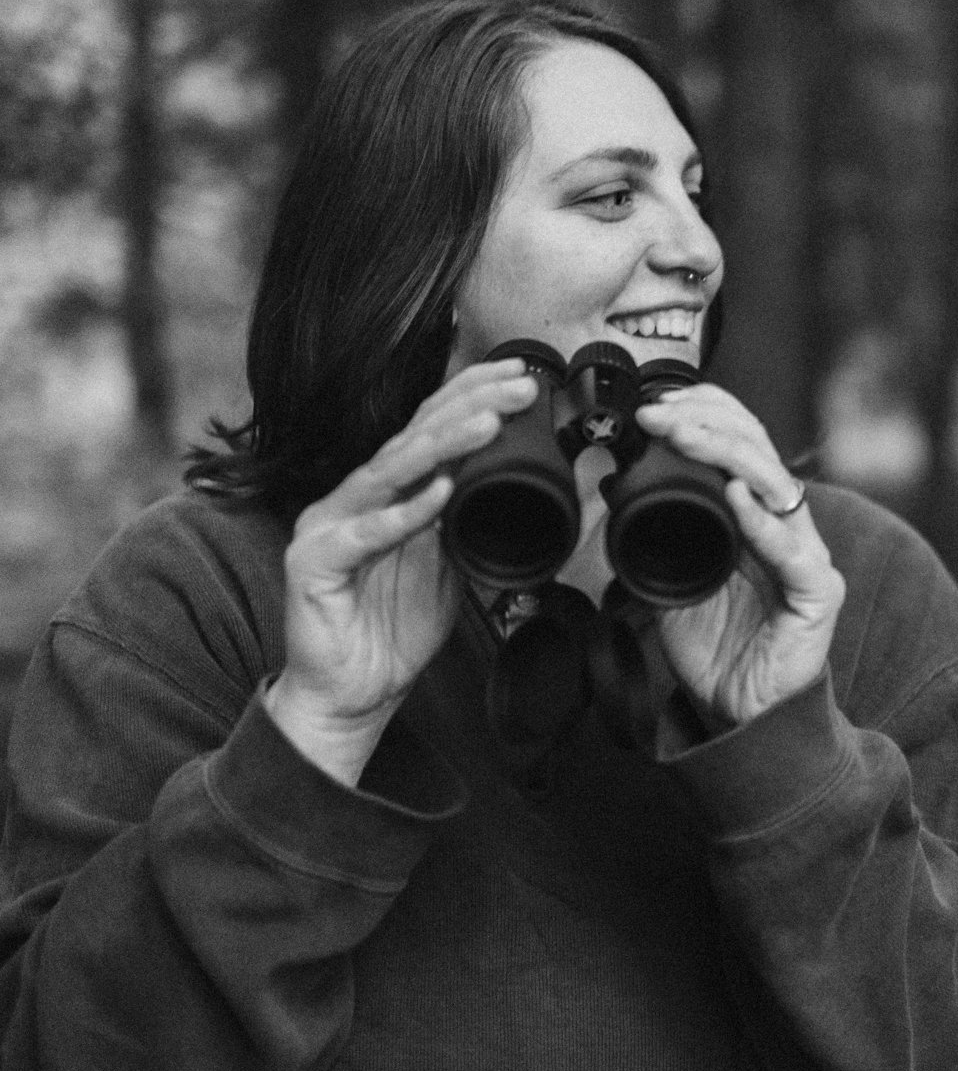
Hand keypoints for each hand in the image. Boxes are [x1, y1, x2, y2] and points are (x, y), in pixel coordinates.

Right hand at [266, 359, 538, 785]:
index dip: (473, 397)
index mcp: (389, 491)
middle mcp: (357, 496)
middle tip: (520, 388)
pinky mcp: (314, 563)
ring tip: (488, 424)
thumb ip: (476, 522)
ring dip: (442, 446)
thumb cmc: (396, 628)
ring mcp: (330, 525)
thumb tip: (531, 484)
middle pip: (415, 438)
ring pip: (391, 473)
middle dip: (471, 407)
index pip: (432, 428)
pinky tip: (437, 494)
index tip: (522, 376)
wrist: (351, 693)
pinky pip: (364, 534)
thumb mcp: (454, 566)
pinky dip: (402, 515)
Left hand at [633, 387, 844, 729]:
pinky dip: (763, 524)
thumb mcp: (668, 578)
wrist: (741, 715)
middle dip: (708, 424)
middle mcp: (788, 528)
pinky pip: (794, 553)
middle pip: (760, 452)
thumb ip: (652, 532)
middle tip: (659, 416)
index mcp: (757, 517)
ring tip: (688, 438)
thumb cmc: (715, 649)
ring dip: (728, 456)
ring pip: (778, 488)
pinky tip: (736, 499)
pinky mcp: (818, 595)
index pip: (742, 444)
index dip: (703, 415)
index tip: (652, 409)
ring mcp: (808, 558)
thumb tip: (611, 482)